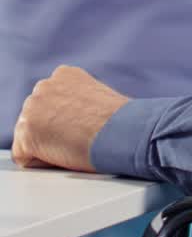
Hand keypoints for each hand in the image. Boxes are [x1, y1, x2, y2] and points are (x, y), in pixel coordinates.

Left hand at [12, 66, 128, 172]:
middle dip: (50, 131)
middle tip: (76, 141)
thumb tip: (76, 120)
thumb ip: (78, 103)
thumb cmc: (121, 122)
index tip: (80, 130)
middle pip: (36, 117)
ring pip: (28, 135)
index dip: (64, 122)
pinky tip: (64, 155)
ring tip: (72, 147)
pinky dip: (40, 161)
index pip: (49, 103)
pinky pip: (23, 155)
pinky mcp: (27, 131)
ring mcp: (32, 107)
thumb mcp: (99, 99)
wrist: (122, 131)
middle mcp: (44, 86)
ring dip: (45, 145)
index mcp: (64, 75)